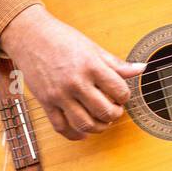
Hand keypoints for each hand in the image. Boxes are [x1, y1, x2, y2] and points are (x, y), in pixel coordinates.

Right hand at [0, 5, 146, 140]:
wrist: (29, 35)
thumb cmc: (62, 39)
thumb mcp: (93, 48)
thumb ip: (116, 63)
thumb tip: (141, 68)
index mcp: (91, 66)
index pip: (119, 91)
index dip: (125, 96)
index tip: (121, 95)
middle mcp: (75, 82)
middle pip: (104, 111)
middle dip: (115, 114)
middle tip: (115, 110)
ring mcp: (59, 94)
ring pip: (84, 124)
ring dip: (99, 128)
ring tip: (102, 121)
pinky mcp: (45, 102)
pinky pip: (61, 127)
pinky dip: (75, 134)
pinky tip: (83, 132)